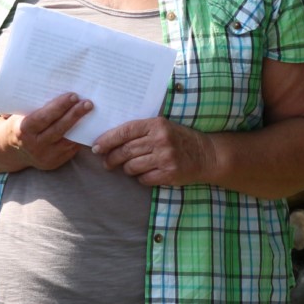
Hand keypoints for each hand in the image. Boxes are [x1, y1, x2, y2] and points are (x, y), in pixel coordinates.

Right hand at [0, 92, 92, 170]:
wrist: (11, 149)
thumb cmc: (19, 123)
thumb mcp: (19, 114)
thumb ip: (32, 104)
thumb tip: (53, 84)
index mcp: (23, 130)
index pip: (44, 117)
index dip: (59, 106)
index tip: (74, 96)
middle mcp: (34, 145)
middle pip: (58, 129)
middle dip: (75, 115)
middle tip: (88, 103)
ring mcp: (45, 156)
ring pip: (67, 140)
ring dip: (81, 126)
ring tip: (91, 113)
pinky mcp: (54, 163)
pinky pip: (70, 149)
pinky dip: (79, 137)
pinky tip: (87, 126)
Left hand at [93, 116, 216, 186]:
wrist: (207, 154)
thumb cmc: (179, 139)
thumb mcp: (162, 127)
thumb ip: (140, 131)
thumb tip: (110, 140)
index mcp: (156, 124)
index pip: (125, 131)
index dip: (107, 140)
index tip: (96, 147)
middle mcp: (160, 140)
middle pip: (125, 151)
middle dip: (111, 158)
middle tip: (106, 162)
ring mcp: (165, 158)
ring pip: (132, 166)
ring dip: (126, 169)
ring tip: (128, 168)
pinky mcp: (170, 174)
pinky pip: (144, 179)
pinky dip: (141, 178)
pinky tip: (144, 174)